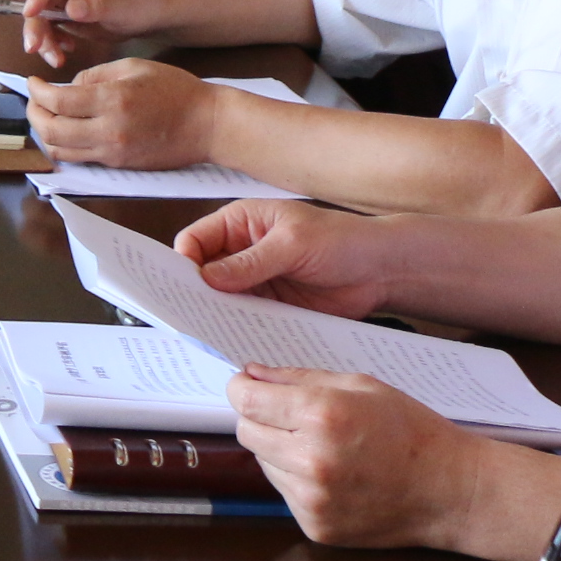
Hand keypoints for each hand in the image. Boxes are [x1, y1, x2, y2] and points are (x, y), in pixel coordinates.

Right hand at [18, 0, 157, 66]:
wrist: (153, 14)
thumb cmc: (142, 3)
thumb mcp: (122, 6)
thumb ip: (97, 6)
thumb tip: (70, 9)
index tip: (30, 13)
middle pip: (42, 1)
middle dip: (36, 26)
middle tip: (34, 47)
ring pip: (42, 18)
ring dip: (44, 39)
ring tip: (56, 59)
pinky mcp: (67, 14)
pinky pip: (51, 28)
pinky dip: (53, 42)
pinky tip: (66, 51)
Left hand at [25, 59, 218, 168]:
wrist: (209, 125)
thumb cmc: (176, 90)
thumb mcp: (133, 67)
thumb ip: (94, 75)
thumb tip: (67, 86)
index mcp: (112, 100)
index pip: (57, 102)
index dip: (36, 92)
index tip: (32, 82)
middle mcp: (109, 131)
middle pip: (51, 131)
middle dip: (33, 114)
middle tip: (33, 100)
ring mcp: (113, 153)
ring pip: (61, 152)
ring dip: (45, 134)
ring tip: (46, 116)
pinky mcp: (119, 165)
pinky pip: (81, 159)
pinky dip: (65, 146)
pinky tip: (68, 129)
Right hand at [173, 197, 402, 317]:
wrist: (381, 270)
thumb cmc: (342, 240)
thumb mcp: (292, 245)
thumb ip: (250, 262)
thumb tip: (208, 278)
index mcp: (241, 222)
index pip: (195, 240)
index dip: (184, 262)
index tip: (179, 287)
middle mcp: (242, 250)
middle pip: (203, 272)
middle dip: (194, 291)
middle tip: (187, 313)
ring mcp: (255, 280)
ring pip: (221, 298)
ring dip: (216, 312)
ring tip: (208, 331)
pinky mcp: (271, 305)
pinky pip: (245, 317)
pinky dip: (238, 327)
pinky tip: (234, 337)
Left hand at [228, 365, 483, 549]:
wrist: (452, 491)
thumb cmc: (411, 430)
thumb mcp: (360, 386)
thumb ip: (298, 378)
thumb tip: (251, 374)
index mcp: (321, 416)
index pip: (245, 400)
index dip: (241, 388)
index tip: (247, 385)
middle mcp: (310, 460)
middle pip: (245, 431)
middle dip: (260, 418)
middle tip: (291, 415)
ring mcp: (312, 499)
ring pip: (262, 463)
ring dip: (279, 451)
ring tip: (323, 447)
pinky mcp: (316, 526)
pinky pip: (284, 493)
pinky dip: (297, 480)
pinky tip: (334, 475)